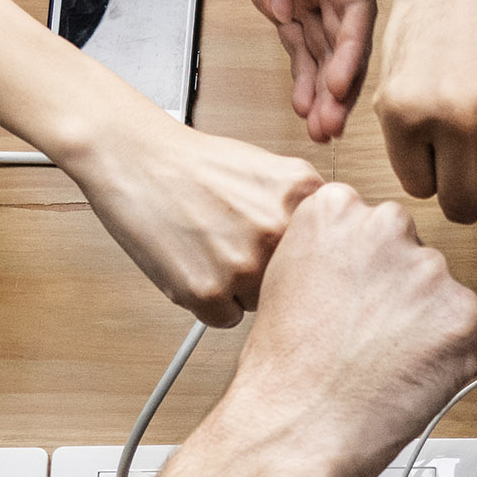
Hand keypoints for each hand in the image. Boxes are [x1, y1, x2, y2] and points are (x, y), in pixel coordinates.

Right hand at [67, 110, 322, 325]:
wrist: (135, 158)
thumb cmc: (199, 166)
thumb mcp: (274, 172)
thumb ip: (309, 213)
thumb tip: (341, 257)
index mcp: (304, 197)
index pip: (328, 256)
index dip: (303, 258)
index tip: (287, 253)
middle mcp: (279, 231)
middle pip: (297, 284)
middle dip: (272, 273)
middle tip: (236, 243)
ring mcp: (244, 265)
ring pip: (262, 305)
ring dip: (239, 289)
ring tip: (210, 247)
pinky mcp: (208, 293)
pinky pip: (225, 319)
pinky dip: (209, 302)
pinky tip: (193, 263)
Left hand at [184, 0, 375, 140]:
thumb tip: (282, 2)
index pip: (354, 4)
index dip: (351, 48)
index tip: (338, 83)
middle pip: (344, 37)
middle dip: (341, 83)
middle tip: (331, 123)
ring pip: (324, 49)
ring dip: (324, 91)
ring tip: (320, 131)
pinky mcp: (282, 0)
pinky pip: (299, 46)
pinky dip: (304, 78)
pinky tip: (305, 109)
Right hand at [226, 183, 476, 476]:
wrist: (294, 427)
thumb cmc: (283, 371)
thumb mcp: (289, 280)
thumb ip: (335, 255)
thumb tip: (369, 267)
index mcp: (335, 208)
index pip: (376, 228)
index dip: (366, 276)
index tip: (353, 303)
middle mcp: (387, 226)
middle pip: (414, 257)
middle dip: (401, 296)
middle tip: (369, 340)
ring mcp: (430, 270)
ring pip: (444, 296)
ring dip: (427, 328)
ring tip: (383, 366)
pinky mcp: (465, 315)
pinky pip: (473, 335)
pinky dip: (453, 361)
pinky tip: (409, 379)